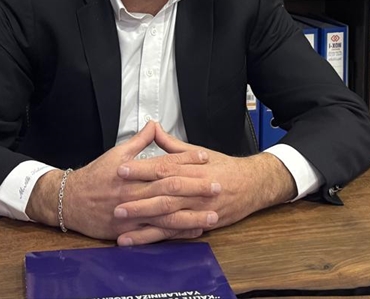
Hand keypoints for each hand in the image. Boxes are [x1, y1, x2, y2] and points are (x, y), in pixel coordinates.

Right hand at [25, 121, 215, 241]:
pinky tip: (193, 230)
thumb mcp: (116, 154)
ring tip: (213, 213)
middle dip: (195, 187)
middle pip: (169, 188)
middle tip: (217, 185)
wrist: (70, 201)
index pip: (164, 163)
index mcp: (133, 172)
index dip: (186, 160)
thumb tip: (154, 124)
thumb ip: (139, 141)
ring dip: (191, 214)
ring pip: (166, 214)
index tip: (205, 158)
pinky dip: (175, 232)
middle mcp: (134, 192)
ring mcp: (132, 213)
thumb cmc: (95, 177)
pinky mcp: (129, 231)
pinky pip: (156, 233)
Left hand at [113, 125, 296, 244]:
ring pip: (169, 218)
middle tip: (115, 205)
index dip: (141, 169)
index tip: (121, 170)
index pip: (163, 167)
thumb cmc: (224, 167)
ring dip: (145, 225)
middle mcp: (194, 190)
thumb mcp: (199, 152)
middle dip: (139, 201)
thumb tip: (154, 128)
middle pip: (164, 195)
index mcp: (191, 168)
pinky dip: (159, 238)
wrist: (253, 184)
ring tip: (122, 229)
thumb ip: (172, 145)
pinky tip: (142, 241)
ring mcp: (198, 209)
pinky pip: (177, 233)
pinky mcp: (202, 224)